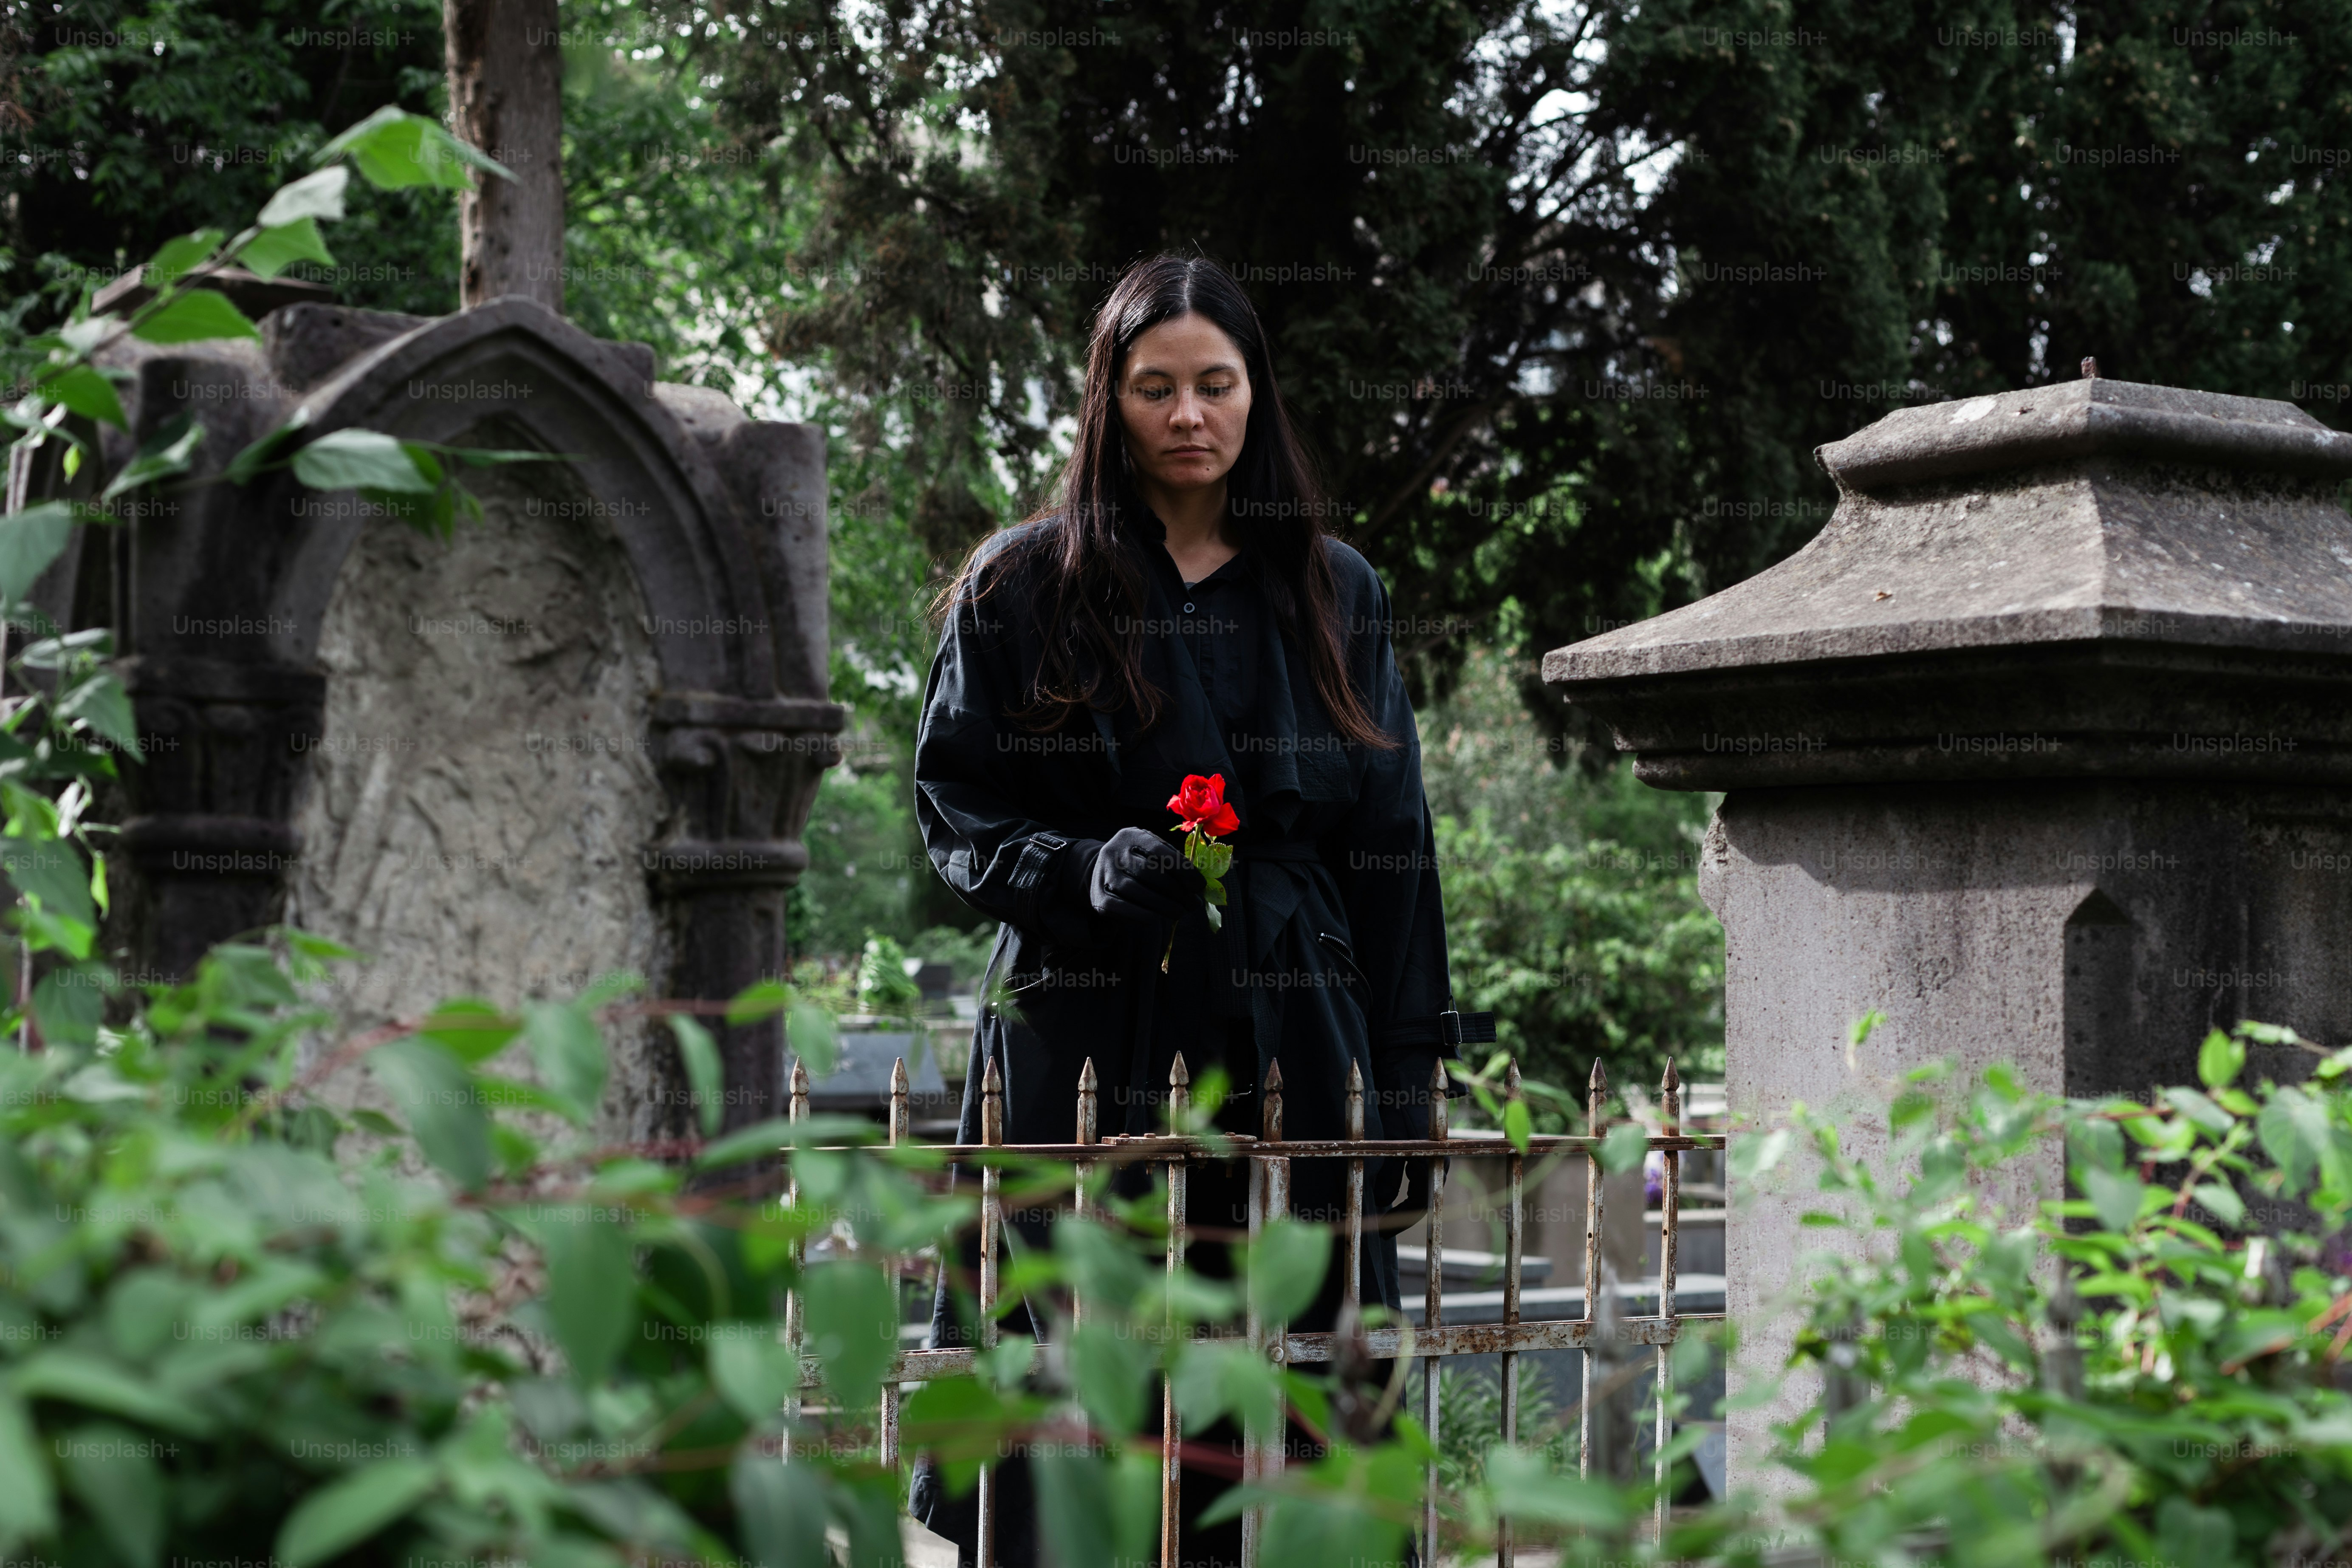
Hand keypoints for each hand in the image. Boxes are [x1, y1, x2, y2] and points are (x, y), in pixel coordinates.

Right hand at [1087, 827, 1204, 923]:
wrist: (1101, 874)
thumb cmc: (1138, 863)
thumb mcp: (1152, 853)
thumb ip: (1172, 862)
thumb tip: (1198, 886)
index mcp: (1131, 836)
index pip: (1160, 851)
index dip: (1183, 870)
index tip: (1199, 886)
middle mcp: (1114, 852)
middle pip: (1149, 872)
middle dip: (1176, 891)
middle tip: (1193, 904)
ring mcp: (1104, 874)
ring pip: (1136, 891)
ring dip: (1163, 906)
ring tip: (1180, 912)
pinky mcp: (1098, 897)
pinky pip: (1122, 908)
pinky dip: (1143, 915)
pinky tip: (1158, 918)